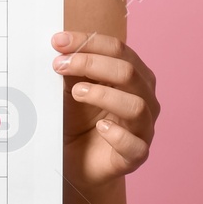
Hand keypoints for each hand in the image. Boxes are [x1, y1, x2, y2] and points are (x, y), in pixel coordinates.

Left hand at [52, 31, 157, 189]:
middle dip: (92, 63)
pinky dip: (118, 135)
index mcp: (133, 75)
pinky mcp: (136, 155)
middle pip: (129, 72)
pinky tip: (100, 128)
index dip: (88, 42)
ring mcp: (143, 128)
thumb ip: (72, 68)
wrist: (75, 161)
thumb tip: (59, 44)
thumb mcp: (71, 88)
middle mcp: (144, 98)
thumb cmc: (77, 120)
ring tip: (77, 92)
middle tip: (60, 65)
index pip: (118, 49)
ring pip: (136, 105)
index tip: (57, 42)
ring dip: (104, 95)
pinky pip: (135, 145)